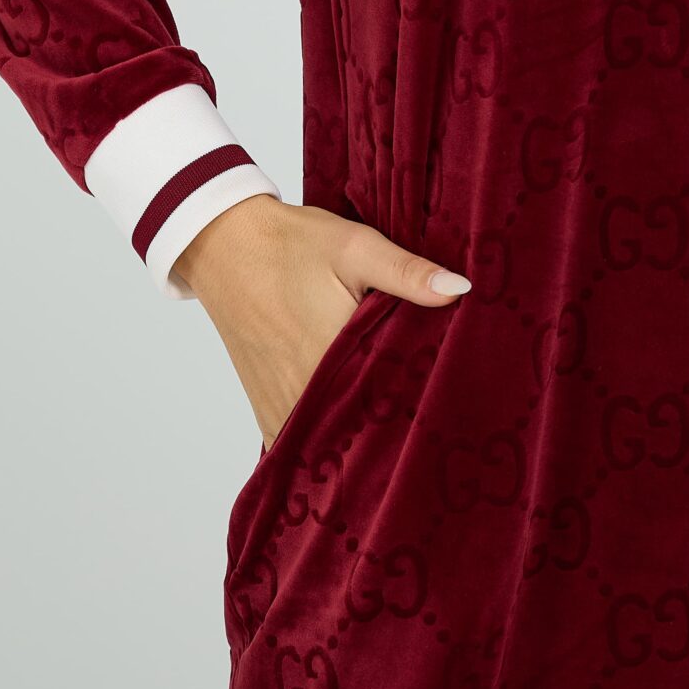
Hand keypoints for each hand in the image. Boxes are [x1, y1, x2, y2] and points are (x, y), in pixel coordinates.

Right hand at [173, 195, 471, 449]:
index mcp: (334, 358)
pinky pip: (303, 443)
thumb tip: (462, 290)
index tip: (452, 404)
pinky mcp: (266, 411)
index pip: (394, 403)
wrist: (226, 246)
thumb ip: (407, 273)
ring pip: (333, 443)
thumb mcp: (356, 246)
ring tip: (398, 430)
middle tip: (433, 420)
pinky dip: (327, 442)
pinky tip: (352, 431)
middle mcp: (305, 395)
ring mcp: (283, 409)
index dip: (425, 406)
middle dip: (397, 429)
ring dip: (361, 440)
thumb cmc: (293, 244)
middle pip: (364, 431)